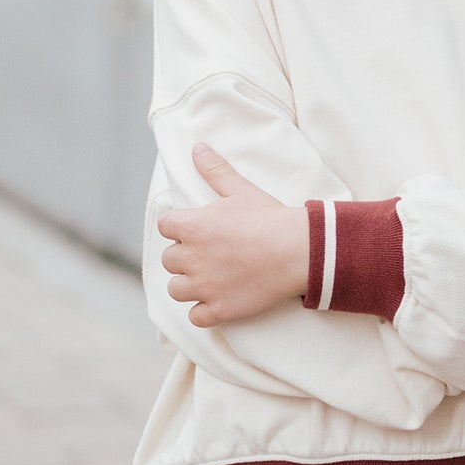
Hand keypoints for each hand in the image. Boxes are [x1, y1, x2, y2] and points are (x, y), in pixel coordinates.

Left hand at [159, 146, 308, 326]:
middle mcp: (191, 258)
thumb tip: (197, 148)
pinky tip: (217, 302)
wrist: (299, 251)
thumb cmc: (270, 218)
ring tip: (208, 279)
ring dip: (188, 285)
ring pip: (176, 289)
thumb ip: (215, 170)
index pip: (166, 225)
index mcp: (192, 226)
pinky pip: (196, 317)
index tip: (196, 229)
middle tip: (209, 254)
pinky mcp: (220, 310)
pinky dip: (203, 312)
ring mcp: (204, 287)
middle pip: (169, 260)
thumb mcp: (240, 190)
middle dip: (184, 257)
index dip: (179, 227)